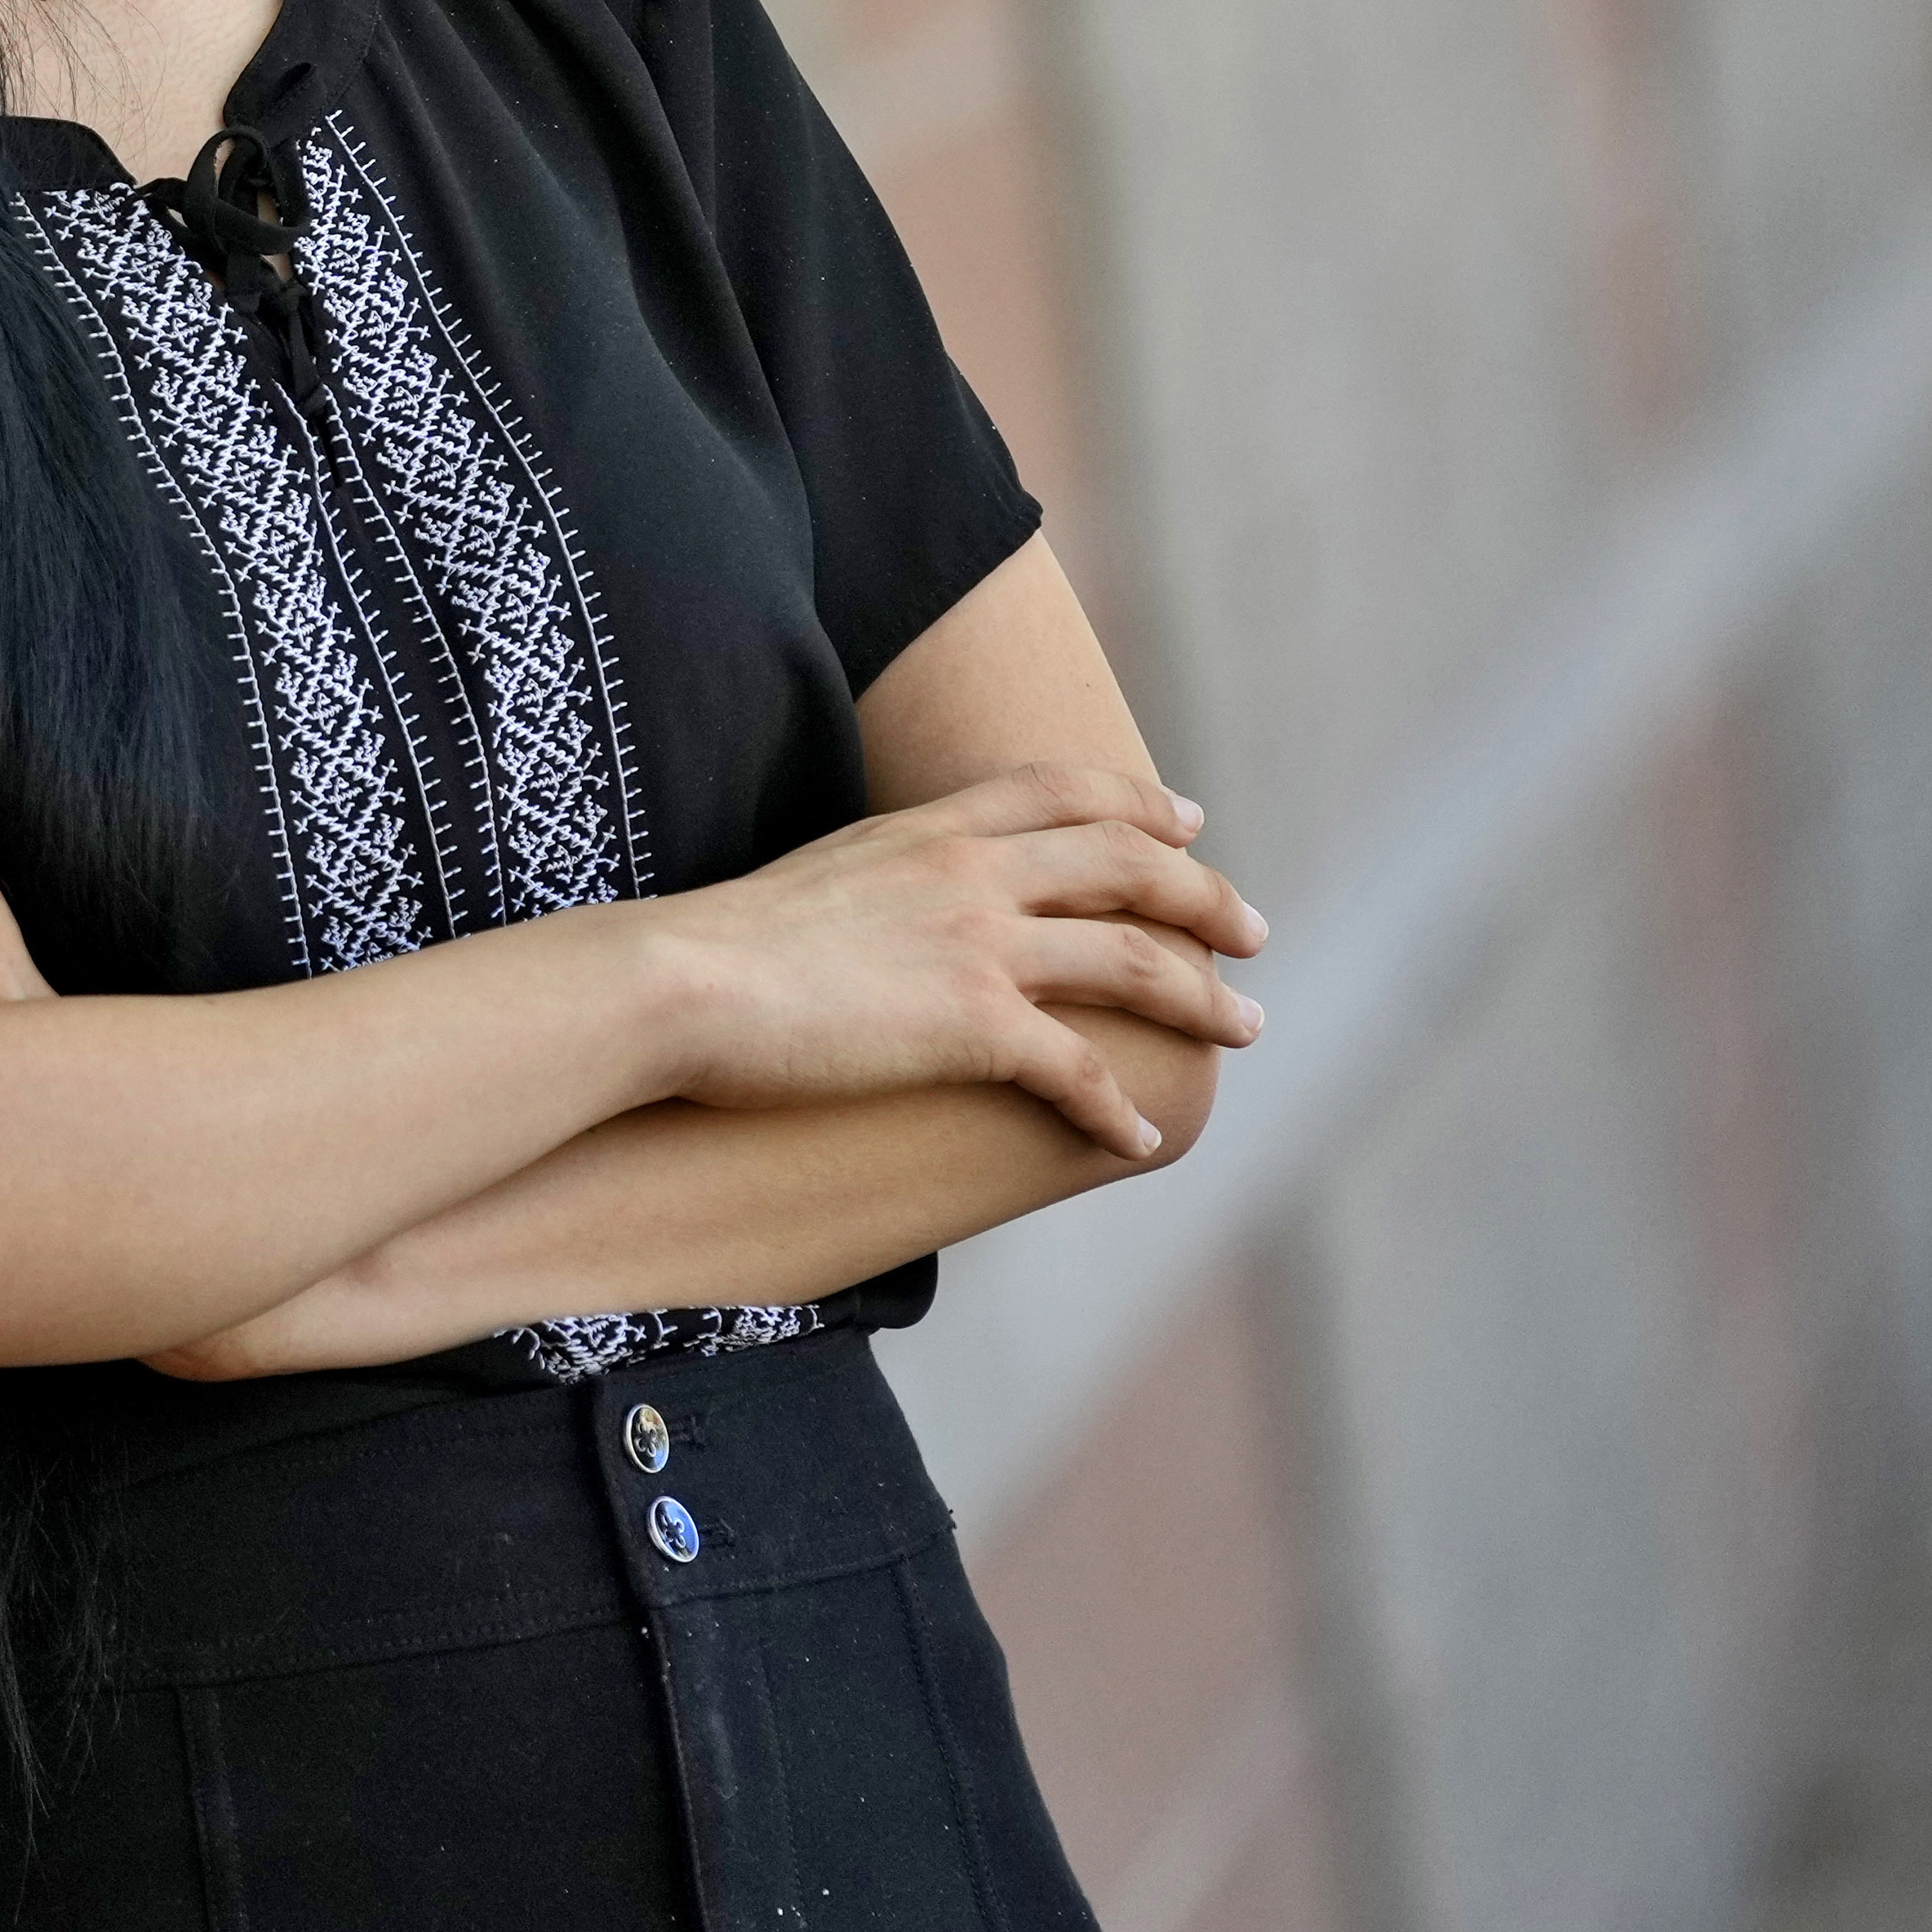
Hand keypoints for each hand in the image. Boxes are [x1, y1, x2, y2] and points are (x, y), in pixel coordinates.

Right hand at [646, 757, 1262, 1158]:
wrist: (678, 983)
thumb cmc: (716, 945)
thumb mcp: (815, 877)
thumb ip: (876, 882)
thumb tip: (887, 916)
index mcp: (930, 830)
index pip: (1063, 791)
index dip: (1140, 803)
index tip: (1188, 822)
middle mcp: (972, 874)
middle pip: (1130, 867)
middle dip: (1206, 898)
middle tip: (1253, 930)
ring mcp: (980, 946)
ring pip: (1136, 962)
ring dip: (1205, 1000)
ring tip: (1245, 1029)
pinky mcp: (974, 1026)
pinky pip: (1080, 1071)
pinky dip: (1118, 1110)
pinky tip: (1139, 1140)